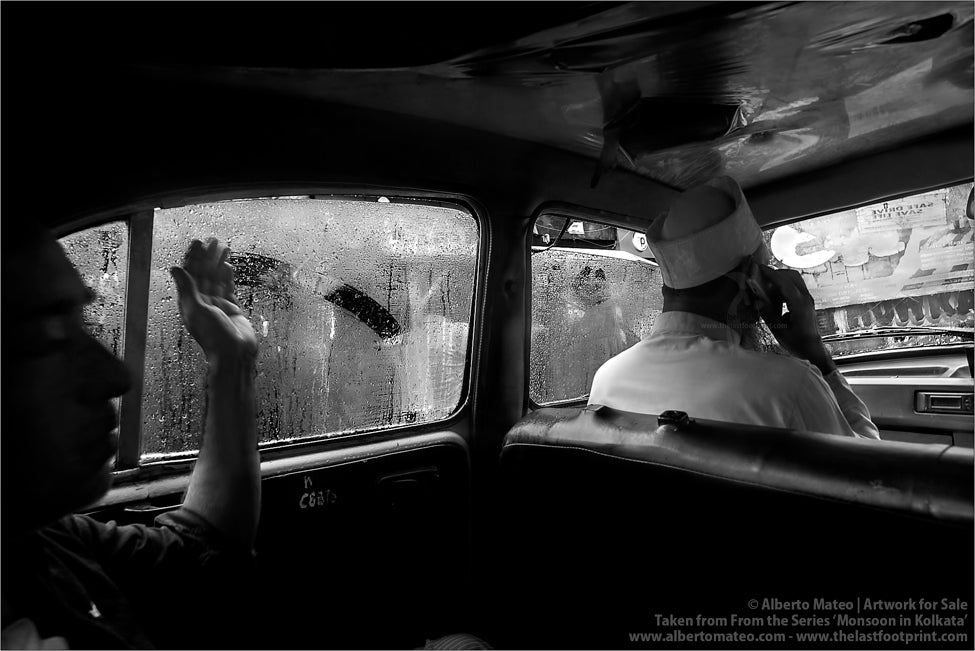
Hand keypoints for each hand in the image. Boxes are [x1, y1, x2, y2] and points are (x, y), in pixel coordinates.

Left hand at [170, 238, 257, 363]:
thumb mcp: (197, 310)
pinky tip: (228, 266)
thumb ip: (187, 288)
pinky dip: (228, 277)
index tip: (198, 242)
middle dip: (208, 256)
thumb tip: (175, 268)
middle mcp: (202, 303)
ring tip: (224, 247)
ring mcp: (217, 306)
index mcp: (189, 303)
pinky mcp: (231, 309)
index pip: (190, 274)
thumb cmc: (214, 337)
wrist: (235, 354)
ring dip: (219, 263)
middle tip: (213, 240)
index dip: (193, 257)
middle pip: (204, 274)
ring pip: (216, 279)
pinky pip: (228, 289)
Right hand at [756, 266, 835, 374]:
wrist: (813, 350)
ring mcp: (808, 299)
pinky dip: (784, 287)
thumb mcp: (779, 331)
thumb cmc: (797, 343)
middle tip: (761, 279)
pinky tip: (775, 298)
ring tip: (767, 290)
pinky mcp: (807, 302)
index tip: (759, 268)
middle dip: (776, 274)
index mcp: (799, 305)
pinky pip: (795, 287)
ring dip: (780, 280)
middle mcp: (806, 299)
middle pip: (791, 276)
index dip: (771, 274)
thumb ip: (768, 314)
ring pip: (794, 280)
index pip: (784, 283)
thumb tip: (758, 302)